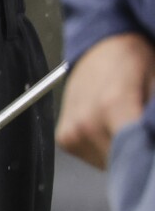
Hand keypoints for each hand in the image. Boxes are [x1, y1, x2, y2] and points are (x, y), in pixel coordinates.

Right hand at [56, 32, 154, 168]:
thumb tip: (152, 146)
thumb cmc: (133, 62)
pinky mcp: (64, 137)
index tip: (149, 155)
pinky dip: (104, 150)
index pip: (135, 156)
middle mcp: (87, 121)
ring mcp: (72, 131)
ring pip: (108, 165)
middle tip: (141, 133)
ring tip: (123, 125)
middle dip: (136, 155)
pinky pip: (92, 158)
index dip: (147, 160)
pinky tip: (108, 127)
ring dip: (120, 154)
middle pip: (122, 164)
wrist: (102, 45)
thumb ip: (153, 119)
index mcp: (114, 105)